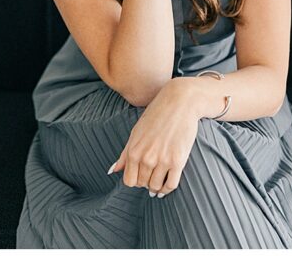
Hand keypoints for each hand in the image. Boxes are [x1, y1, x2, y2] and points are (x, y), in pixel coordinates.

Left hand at [109, 78, 198, 196]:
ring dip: (157, 186)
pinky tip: (168, 182)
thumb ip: (125, 154)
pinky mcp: (178, 161)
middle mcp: (146, 158)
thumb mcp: (136, 133)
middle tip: (151, 174)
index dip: (134, 180)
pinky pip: (171, 185)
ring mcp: (162, 161)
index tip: (140, 175)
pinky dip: (168, 188)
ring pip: (156, 186)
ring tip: (159, 177)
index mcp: (133, 151)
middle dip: (145, 181)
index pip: (129, 181)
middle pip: (142, 184)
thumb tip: (113, 171)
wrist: (178, 103)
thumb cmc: (155, 116)